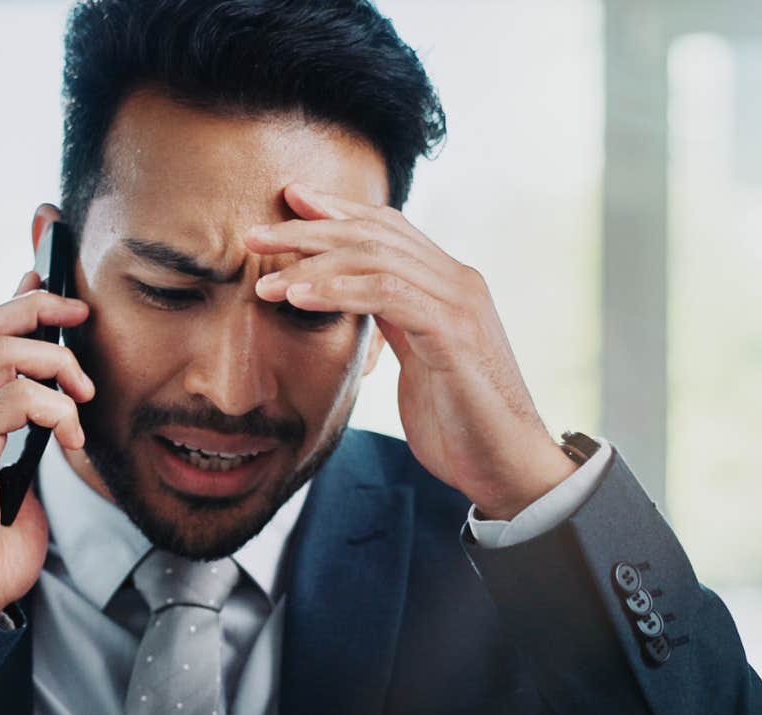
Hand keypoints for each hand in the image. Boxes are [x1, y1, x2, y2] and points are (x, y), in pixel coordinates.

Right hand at [0, 270, 94, 622]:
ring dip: (56, 364)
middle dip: (37, 306)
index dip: (16, 298)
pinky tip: (71, 435)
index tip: (51, 280)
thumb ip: (30, 432)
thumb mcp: (19, 473)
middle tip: (82, 316)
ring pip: (1, 353)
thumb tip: (60, 397)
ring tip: (83, 396)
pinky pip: (14, 398)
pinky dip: (55, 407)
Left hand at [244, 182, 575, 519]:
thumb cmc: (460, 421)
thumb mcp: (417, 360)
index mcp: (448, 283)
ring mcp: (458, 302)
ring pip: (377, 257)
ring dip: (313, 265)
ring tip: (267, 282)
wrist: (506, 466)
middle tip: (255, 236)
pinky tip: (300, 297)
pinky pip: (388, 294)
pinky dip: (339, 292)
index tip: (289, 202)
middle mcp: (457, 280)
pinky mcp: (453, 332)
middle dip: (310, 229)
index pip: (387, 227)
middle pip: (374, 233)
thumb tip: (355, 298)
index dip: (336, 211)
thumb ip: (394, 322)